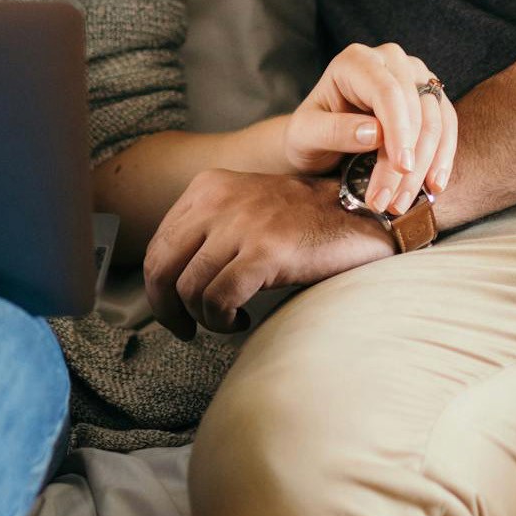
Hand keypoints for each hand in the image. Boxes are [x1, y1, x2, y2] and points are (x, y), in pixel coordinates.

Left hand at [144, 168, 393, 336]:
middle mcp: (218, 199)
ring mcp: (242, 224)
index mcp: (208, 186)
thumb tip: (167, 279)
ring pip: (188, 289)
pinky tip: (241, 322)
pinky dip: (222, 321)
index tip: (172, 310)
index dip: (157, 287)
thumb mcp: (243, 210)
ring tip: (226, 321)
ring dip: (203, 319)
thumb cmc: (299, 223)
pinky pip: (219, 300)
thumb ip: (206, 230)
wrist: (357, 217)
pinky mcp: (265, 251)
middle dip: (166, 309)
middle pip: (162, 266)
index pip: (158, 244)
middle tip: (185, 329)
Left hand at [284, 40, 458, 217]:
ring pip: (435, 120)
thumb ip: (334, 130)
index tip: (402, 168)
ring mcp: (414, 75)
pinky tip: (434, 186)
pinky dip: (443, 158)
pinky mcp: (429, 96)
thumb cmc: (310, 132)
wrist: (318, 139)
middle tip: (390, 202)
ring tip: (401, 203)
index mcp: (355, 60)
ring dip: (425, 166)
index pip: (387, 92)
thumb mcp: (306, 134)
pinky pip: (447, 125)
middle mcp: (389, 60)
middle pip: (414, 108)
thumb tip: (375, 133)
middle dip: (408, 161)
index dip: (399, 130)